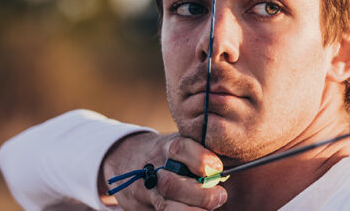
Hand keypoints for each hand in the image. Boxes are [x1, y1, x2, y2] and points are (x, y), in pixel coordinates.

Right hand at [99, 133, 227, 209]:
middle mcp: (154, 169)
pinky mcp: (141, 207)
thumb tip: (224, 172)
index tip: (218, 168)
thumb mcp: (180, 144)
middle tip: (220, 196)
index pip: (180, 149)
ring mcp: (146, 191)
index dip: (200, 158)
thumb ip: (199, 154)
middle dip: (200, 194)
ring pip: (166, 206)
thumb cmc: (167, 154)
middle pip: (173, 184)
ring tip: (208, 210)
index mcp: (166, 148)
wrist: (125, 159)